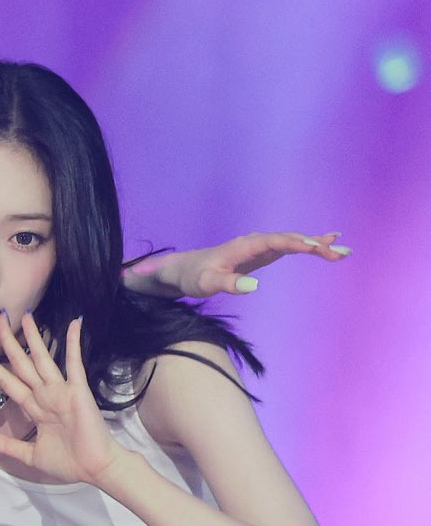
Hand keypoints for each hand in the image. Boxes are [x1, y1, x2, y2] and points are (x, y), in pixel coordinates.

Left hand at [0, 317, 125, 488]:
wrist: (95, 469)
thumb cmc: (68, 463)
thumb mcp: (29, 454)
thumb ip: (4, 444)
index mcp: (34, 408)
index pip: (9, 382)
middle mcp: (45, 395)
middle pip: (22, 364)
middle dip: (9, 344)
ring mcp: (61, 391)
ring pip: (42, 359)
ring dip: (33, 337)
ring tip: (25, 315)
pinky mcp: (78, 390)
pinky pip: (75, 363)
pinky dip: (73, 343)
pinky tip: (73, 324)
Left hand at [125, 231, 346, 298]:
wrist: (184, 270)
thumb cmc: (194, 277)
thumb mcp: (206, 284)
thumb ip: (228, 283)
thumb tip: (253, 286)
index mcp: (244, 246)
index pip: (275, 241)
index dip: (296, 243)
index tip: (317, 247)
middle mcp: (255, 241)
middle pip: (289, 239)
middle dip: (315, 244)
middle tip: (341, 252)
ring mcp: (259, 246)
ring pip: (292, 241)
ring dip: (317, 244)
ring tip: (342, 249)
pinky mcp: (262, 253)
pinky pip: (288, 246)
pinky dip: (307, 244)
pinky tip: (324, 243)